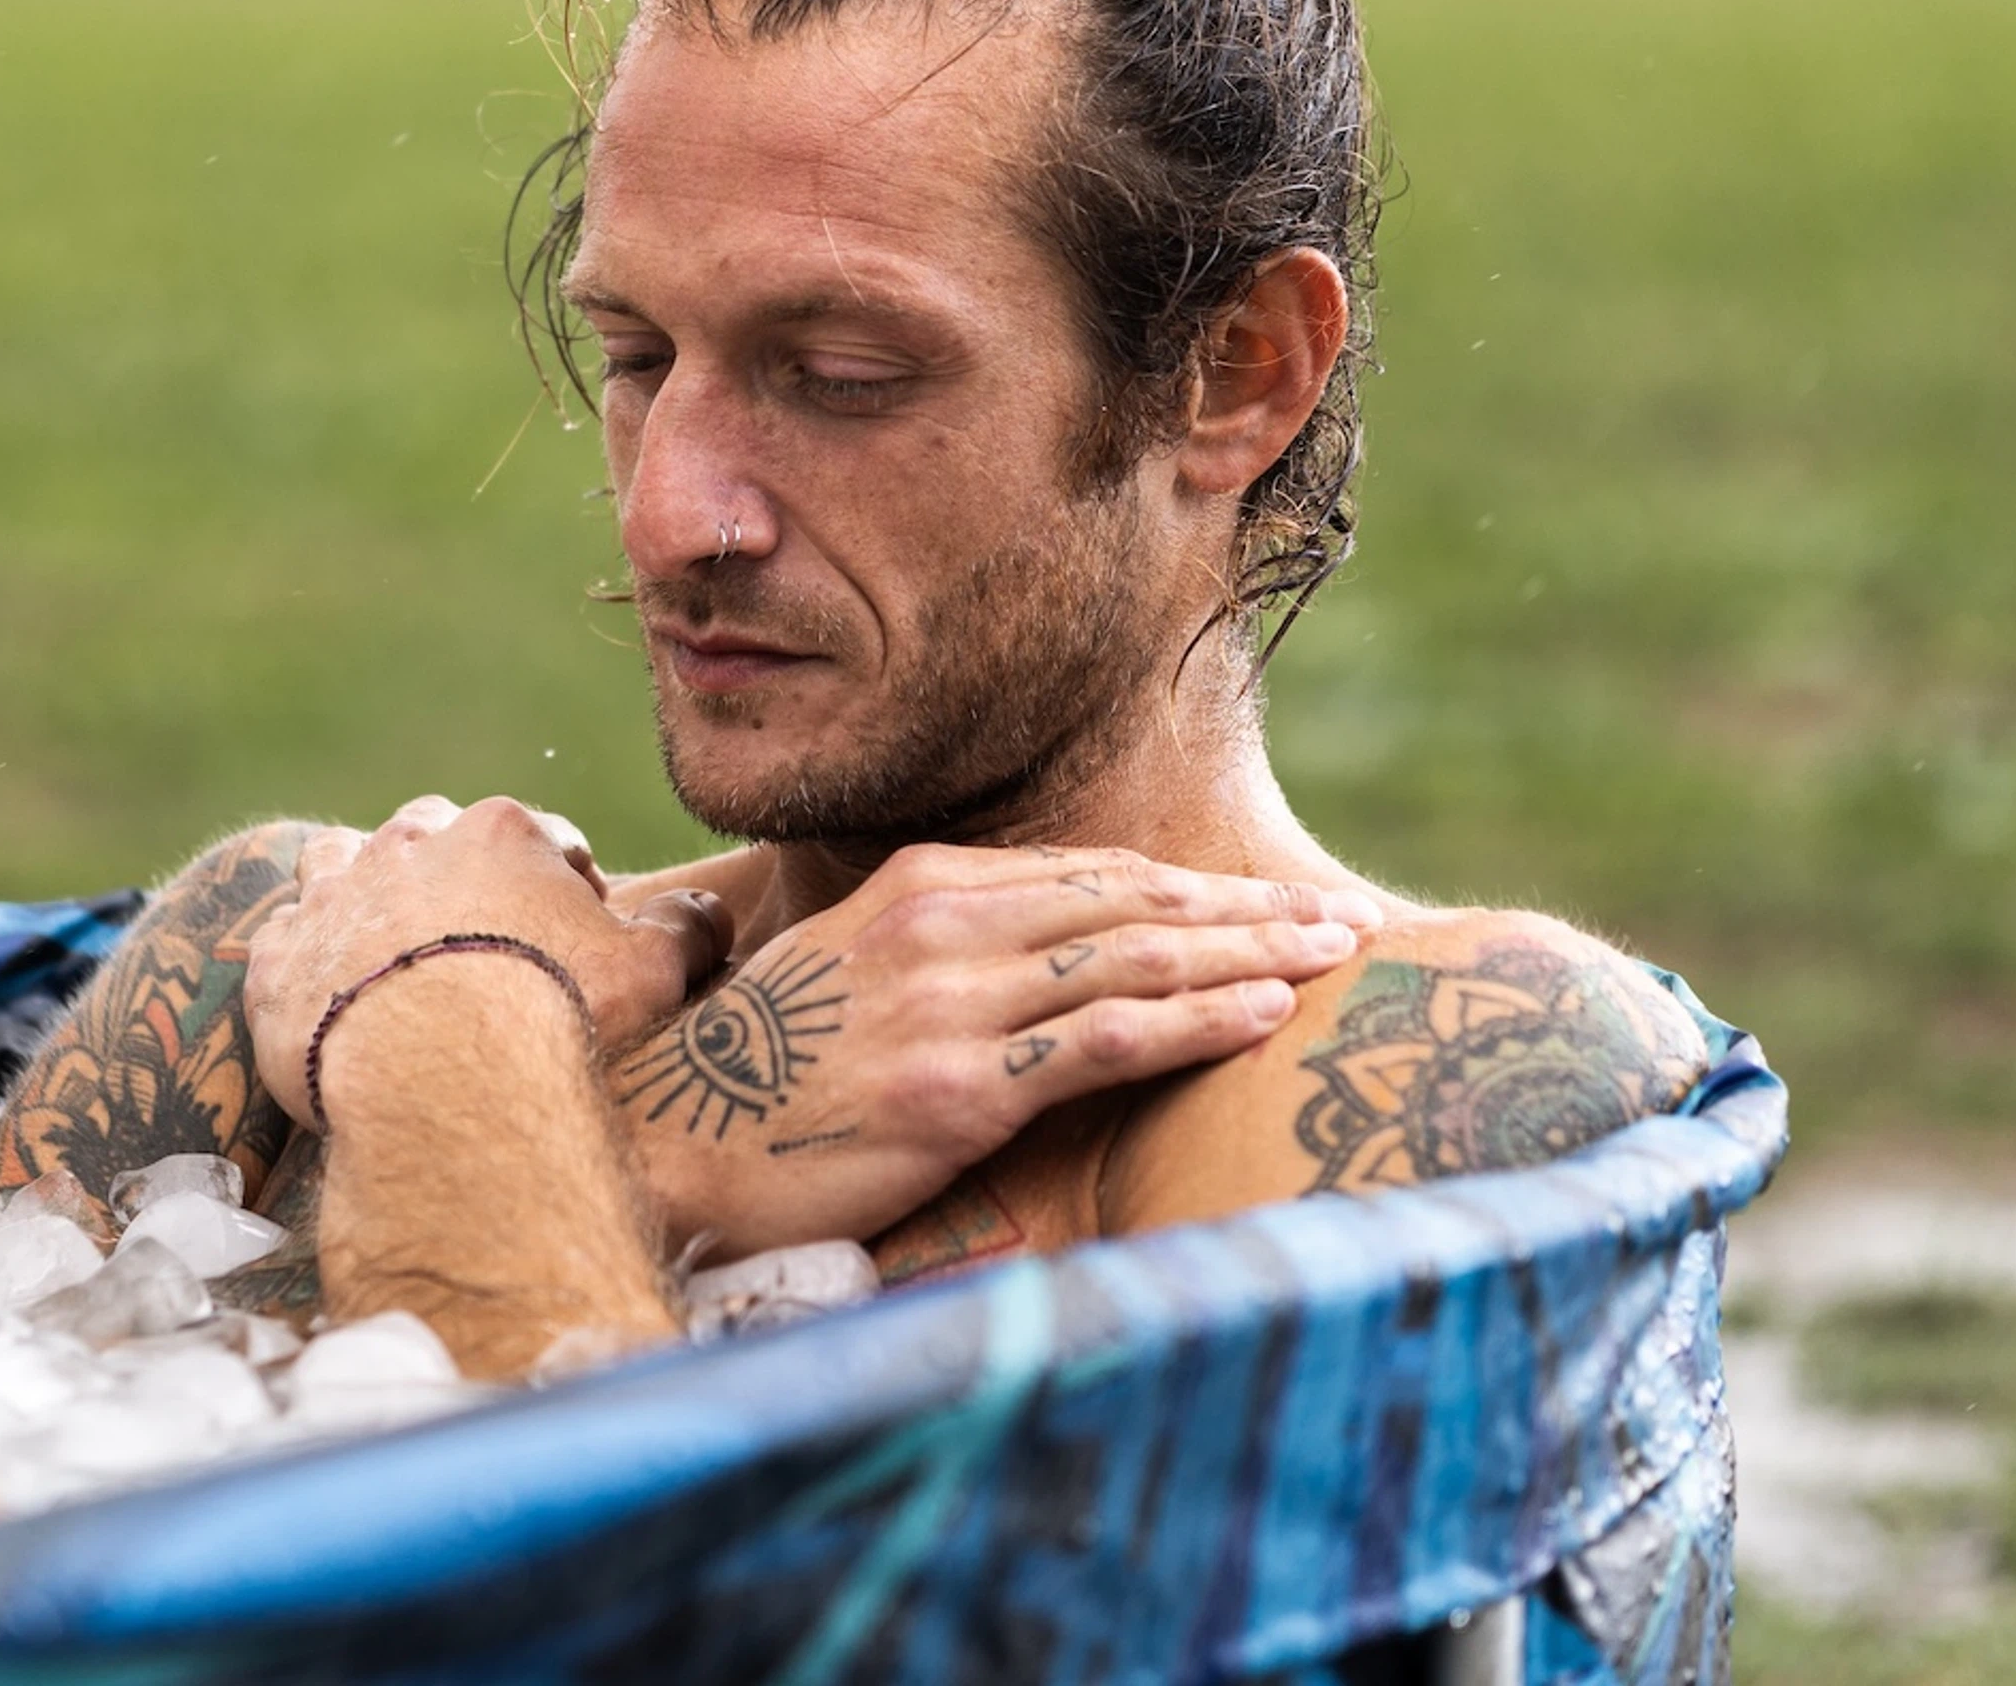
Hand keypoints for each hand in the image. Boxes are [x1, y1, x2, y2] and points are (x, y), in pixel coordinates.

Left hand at [243, 795, 731, 1125]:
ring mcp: (333, 895)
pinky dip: (303, 962)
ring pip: (339, 863)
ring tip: (388, 954)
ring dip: (362, 894)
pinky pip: (282, 941)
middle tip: (476, 949)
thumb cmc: (558, 1016)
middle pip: (433, 838)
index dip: (564, 891)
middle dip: (454, 878)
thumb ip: (686, 926)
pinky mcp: (277, 958)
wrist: (444, 1079)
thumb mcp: (654, 970)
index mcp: (501, 832)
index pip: (542, 841)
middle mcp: (408, 843)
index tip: (571, 946)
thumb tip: (708, 911)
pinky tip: (328, 999)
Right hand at [617, 844, 1376, 1257]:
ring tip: (1329, 959)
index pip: (1093, 875)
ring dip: (1251, 957)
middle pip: (1134, 903)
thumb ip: (946, 951)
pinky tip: (1262, 1014)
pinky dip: (1198, 1022)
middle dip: (1249, 912)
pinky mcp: (959, 1085)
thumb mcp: (853, 973)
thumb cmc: (765, 1073)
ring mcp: (952, 1000)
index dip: (1193, 889)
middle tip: (1344, 922)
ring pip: (1138, 959)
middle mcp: (944, 922)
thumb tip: (1042, 959)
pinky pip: (1107, 1038)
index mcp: (921, 884)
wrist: (671, 1140)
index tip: (1273, 903)